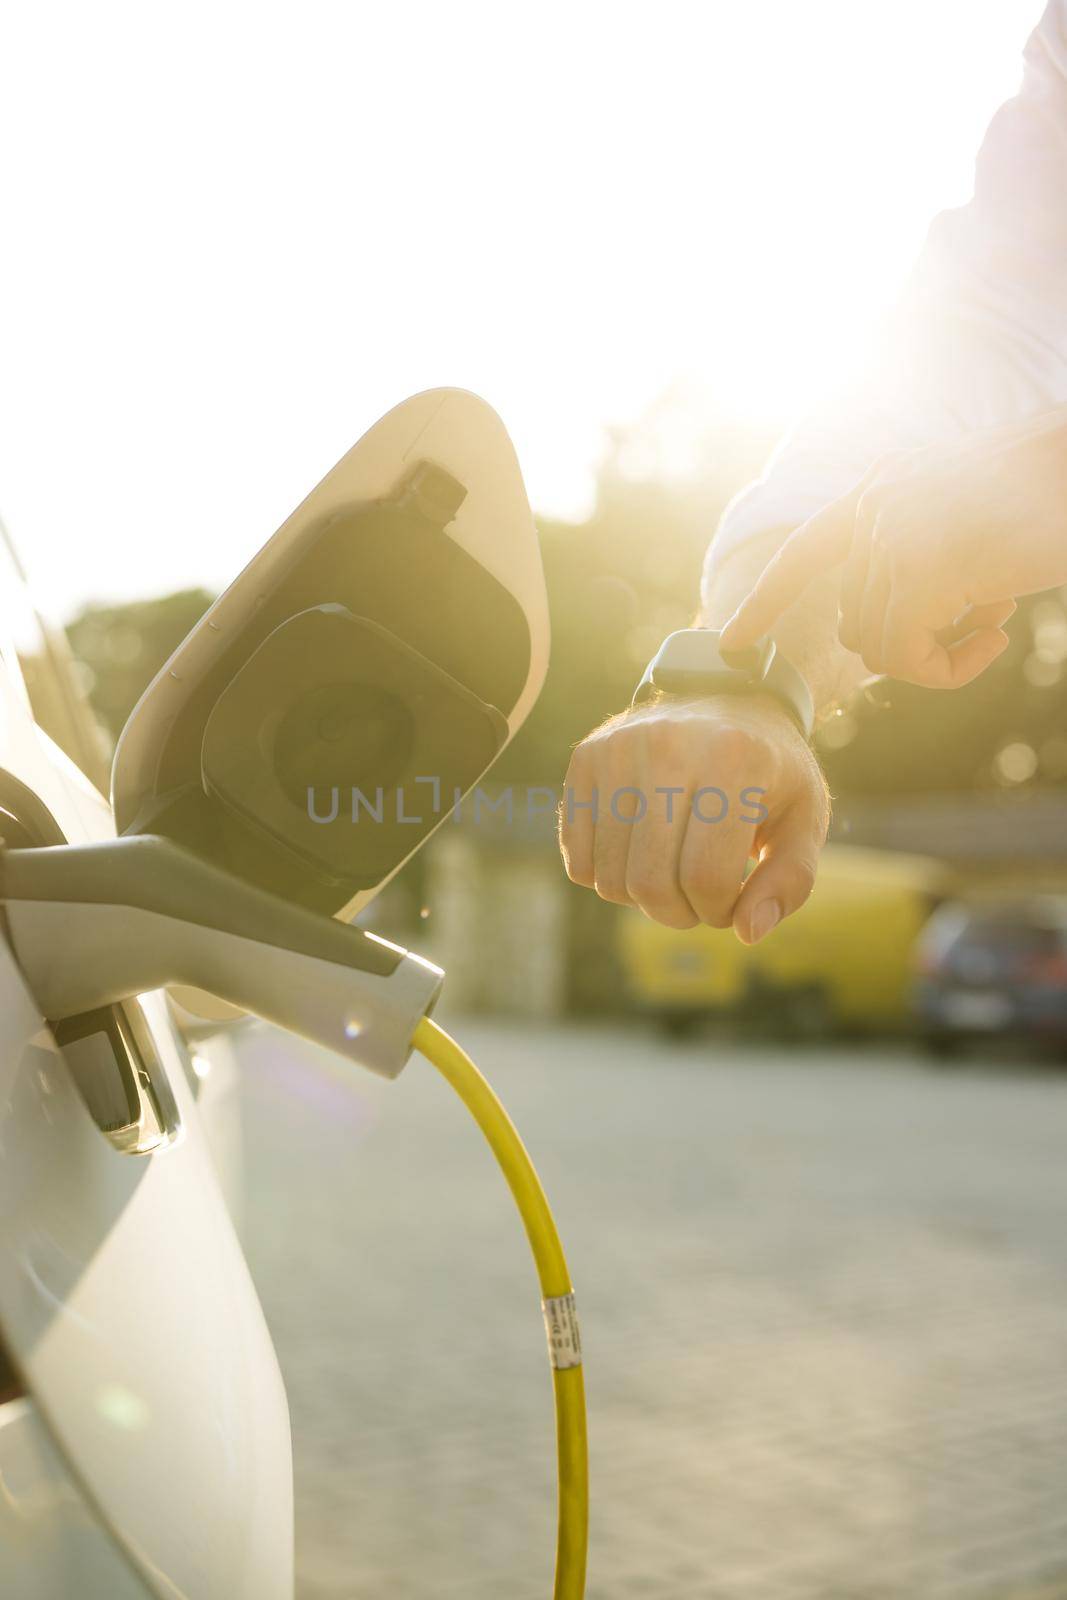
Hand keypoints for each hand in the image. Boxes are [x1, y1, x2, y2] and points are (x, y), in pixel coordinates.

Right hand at [558, 693, 828, 941]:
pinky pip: (578, 862)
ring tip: (673, 874)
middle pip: (651, 883)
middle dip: (679, 913)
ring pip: (609, 879)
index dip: (720, 911)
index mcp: (733, 760)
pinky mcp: (586, 759)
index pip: (706, 878)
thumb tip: (747, 933)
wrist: (727, 697)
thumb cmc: (770, 771)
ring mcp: (618, 750)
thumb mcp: (804, 819)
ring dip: (643, 900)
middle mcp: (668, 747)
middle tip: (700, 899)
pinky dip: (608, 878)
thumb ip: (789, 881)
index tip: (733, 902)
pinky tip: (641, 855)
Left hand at [720, 410, 1066, 686]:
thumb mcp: (967, 515)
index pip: (806, 552)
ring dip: (941, 653)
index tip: (731, 639)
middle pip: (858, 618)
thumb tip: (896, 629)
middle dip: (915, 639)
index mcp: (882, 489)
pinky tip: (996, 636)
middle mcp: (875, 508)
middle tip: (982, 625)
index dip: (767, 598)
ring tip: (995, 618)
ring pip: (881, 645)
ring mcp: (891, 539)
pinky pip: (907, 659)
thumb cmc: (1046, 495)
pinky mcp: (918, 575)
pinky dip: (949, 669)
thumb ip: (921, 553)